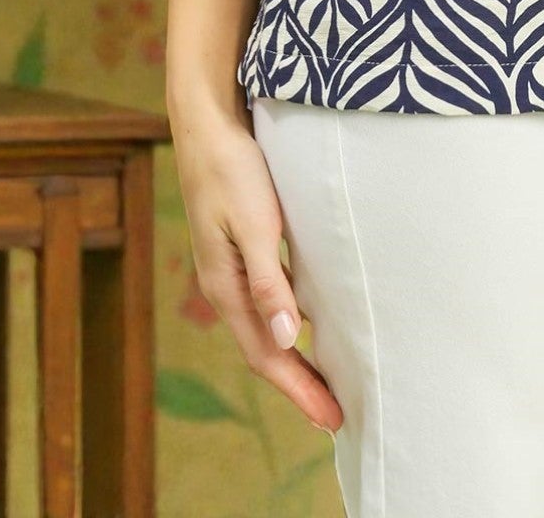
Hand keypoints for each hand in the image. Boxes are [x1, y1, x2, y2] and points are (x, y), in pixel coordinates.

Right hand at [171, 97, 344, 431]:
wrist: (209, 124)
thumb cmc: (235, 169)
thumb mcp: (257, 224)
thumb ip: (269, 281)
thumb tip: (287, 340)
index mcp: (226, 286)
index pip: (266, 355)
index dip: (298, 390)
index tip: (330, 419)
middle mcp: (226, 285)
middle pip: (265, 350)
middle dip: (298, 385)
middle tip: (334, 416)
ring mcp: (231, 268)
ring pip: (266, 328)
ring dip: (293, 359)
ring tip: (323, 382)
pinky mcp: (242, 248)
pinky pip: (268, 301)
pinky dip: (288, 324)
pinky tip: (307, 324)